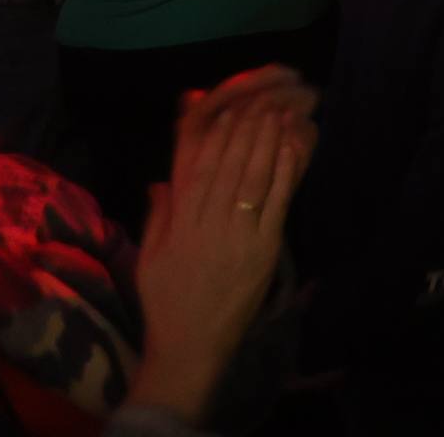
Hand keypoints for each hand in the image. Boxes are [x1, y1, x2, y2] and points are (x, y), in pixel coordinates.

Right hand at [127, 74, 316, 419]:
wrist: (188, 345)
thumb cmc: (167, 299)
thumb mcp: (151, 254)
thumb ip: (159, 213)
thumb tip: (161, 177)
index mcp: (177, 221)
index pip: (195, 166)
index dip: (213, 133)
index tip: (226, 108)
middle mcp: (204, 223)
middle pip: (227, 164)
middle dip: (245, 127)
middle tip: (262, 98)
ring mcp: (235, 235)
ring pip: (252, 177)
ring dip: (267, 140)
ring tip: (280, 110)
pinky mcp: (263, 249)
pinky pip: (275, 202)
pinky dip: (284, 171)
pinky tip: (291, 146)